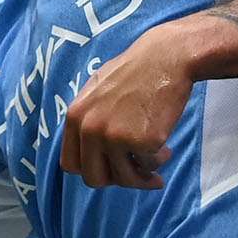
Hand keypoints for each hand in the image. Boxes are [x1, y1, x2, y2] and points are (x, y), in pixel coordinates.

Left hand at [60, 23, 194, 188]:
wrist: (167, 58)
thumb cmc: (136, 72)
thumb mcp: (97, 90)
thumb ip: (87, 120)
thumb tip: (89, 152)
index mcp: (75, 117)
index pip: (71, 164)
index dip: (92, 169)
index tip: (110, 169)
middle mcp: (90, 129)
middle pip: (94, 179)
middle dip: (117, 180)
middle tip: (135, 174)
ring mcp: (115, 137)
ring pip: (125, 178)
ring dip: (143, 174)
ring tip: (160, 158)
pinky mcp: (141, 141)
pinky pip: (149, 165)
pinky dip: (159, 159)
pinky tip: (166, 146)